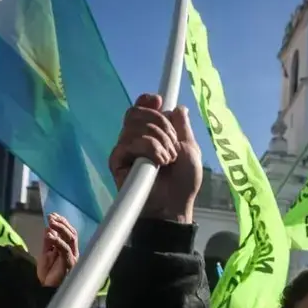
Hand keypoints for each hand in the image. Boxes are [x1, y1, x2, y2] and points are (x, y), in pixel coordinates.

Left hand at [36, 213, 78, 287]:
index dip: (62, 222)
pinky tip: (49, 235)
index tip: (52, 215)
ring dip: (60, 228)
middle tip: (51, 216)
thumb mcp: (46, 254)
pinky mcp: (69, 263)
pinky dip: (57, 241)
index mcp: (69, 250)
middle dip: (62, 223)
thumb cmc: (48, 275)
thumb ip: (48, 242)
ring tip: (51, 222)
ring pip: (70, 238)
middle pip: (72, 233)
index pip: (69, 232)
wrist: (47, 290)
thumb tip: (48, 228)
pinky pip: (65, 249)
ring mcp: (72, 258)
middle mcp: (73, 252)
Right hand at [108, 93, 201, 222]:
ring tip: (168, 160)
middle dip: (161, 125)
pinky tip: (158, 163)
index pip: (142, 108)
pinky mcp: (117, 161)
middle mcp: (135, 138)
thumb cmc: (183, 183)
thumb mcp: (190, 150)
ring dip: (159, 140)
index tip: (158, 101)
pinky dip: (150, 149)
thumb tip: (178, 108)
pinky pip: (131, 142)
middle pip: (137, 112)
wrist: (173, 206)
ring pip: (136, 126)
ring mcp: (125, 149)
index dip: (147, 101)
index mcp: (152, 133)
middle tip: (173, 146)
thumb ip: (182, 127)